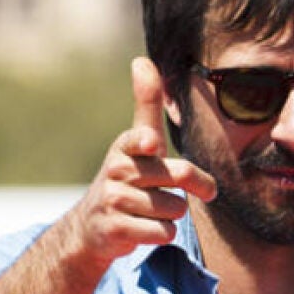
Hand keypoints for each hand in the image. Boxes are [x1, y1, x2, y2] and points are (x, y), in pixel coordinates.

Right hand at [64, 57, 216, 267]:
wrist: (92, 227)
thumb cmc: (128, 178)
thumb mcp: (136, 141)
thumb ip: (145, 104)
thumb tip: (140, 59)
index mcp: (125, 146)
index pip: (139, 139)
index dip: (145, 142)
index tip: (150, 143)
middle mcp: (116, 171)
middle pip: (177, 175)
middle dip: (196, 184)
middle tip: (202, 190)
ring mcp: (113, 202)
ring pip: (174, 209)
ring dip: (173, 214)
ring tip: (151, 211)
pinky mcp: (115, 230)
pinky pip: (163, 232)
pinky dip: (162, 233)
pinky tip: (144, 229)